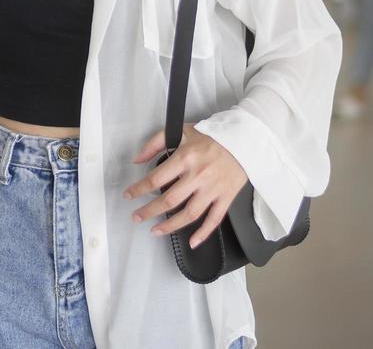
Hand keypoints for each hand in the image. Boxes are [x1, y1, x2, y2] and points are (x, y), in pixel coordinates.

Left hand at [123, 123, 247, 248]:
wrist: (245, 140)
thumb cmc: (211, 136)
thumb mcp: (181, 131)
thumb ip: (155, 143)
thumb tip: (136, 159)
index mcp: (186, 158)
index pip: (156, 179)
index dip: (139, 189)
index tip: (128, 196)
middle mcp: (198, 176)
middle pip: (169, 200)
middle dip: (149, 211)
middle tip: (136, 217)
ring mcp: (213, 189)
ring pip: (189, 214)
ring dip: (170, 225)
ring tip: (154, 231)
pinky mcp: (226, 198)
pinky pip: (214, 220)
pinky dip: (203, 233)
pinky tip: (192, 242)